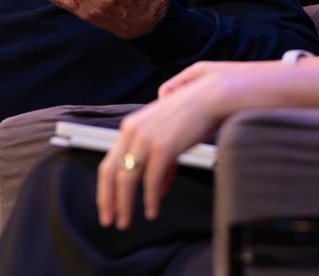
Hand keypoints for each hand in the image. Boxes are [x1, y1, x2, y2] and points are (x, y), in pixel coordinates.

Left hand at [96, 63, 239, 228]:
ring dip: (125, 204)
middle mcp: (133, 131)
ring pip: (127, 179)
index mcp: (130, 126)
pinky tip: (152, 211)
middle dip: (108, 200)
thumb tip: (157, 188)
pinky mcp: (163, 147)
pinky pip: (151, 180)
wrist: (213, 96)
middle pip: (110, 171)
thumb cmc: (195, 112)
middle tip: (109, 220)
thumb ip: (161, 162)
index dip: (106, 187)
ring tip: (126, 222)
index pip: (109, 162)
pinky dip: (150, 199)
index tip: (107, 205)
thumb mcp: (170, 135)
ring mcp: (146, 139)